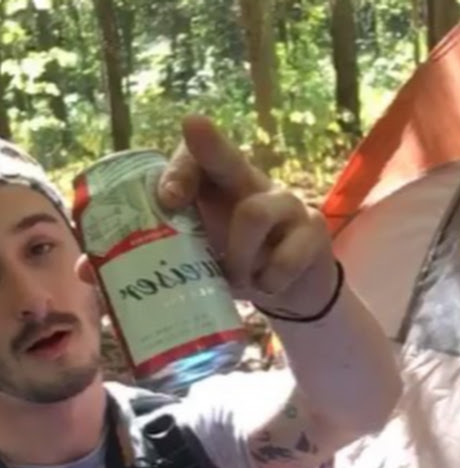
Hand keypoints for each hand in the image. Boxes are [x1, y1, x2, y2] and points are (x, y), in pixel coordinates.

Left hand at [157, 115, 337, 316]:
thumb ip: (163, 256)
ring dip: (238, 256)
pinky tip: (267, 285)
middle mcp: (252, 184)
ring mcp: (287, 204)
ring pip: (253, 214)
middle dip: (210, 145)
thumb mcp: (203, 259)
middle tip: (192, 133)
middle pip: (230, 158)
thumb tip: (94, 273)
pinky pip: (287, 255)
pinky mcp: (313, 230)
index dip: (179, 171)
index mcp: (218, 187)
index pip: (195, 161)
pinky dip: (270, 278)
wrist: (294, 289)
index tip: (167, 199)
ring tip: (236, 279)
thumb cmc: (239, 265)